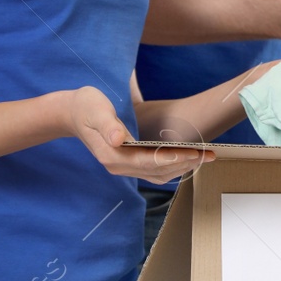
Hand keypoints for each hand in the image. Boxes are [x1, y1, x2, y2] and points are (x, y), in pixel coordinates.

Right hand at [68, 86, 211, 183]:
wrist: (72, 113)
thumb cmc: (86, 107)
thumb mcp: (95, 110)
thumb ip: (107, 125)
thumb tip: (119, 138)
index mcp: (112, 156)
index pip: (149, 162)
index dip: (174, 158)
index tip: (195, 153)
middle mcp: (119, 166)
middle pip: (158, 171)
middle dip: (185, 164)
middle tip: (209, 155)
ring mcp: (124, 167)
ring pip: (158, 174)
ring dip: (182, 167)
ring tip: (203, 157)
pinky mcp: (128, 162)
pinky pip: (154, 171)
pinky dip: (172, 166)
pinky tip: (186, 158)